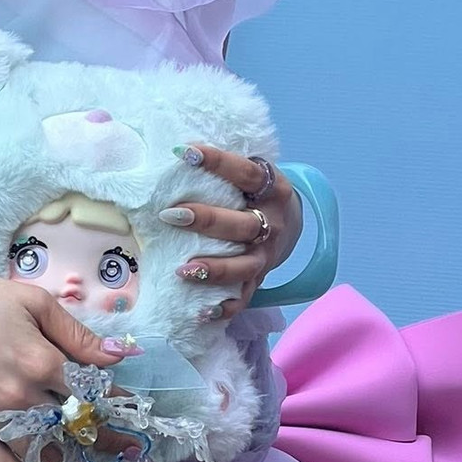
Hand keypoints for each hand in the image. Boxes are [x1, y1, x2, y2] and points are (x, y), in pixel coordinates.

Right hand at [0, 258, 127, 461]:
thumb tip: (117, 356)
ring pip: (40, 454)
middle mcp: (20, 396)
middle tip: (127, 455)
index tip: (135, 417)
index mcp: (40, 361)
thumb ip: (75, 333)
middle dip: (102, 441)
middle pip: (71, 428)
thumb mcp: (31, 301)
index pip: (90, 392)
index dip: (116, 405)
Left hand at [160, 144, 300, 321]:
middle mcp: (273, 223)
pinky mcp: (260, 279)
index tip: (184, 152)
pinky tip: (200, 312)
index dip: (218, 162)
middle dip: (207, 220)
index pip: (246, 173)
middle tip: (171, 214)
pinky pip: (243, 297)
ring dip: (214, 269)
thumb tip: (172, 148)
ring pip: (244, 266)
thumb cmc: (254, 191)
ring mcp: (268, 255)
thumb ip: (224, 167)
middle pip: (243, 225)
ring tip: (182, 269)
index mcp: (273, 189)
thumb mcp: (251, 173)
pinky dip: (224, 308)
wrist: (291, 222)